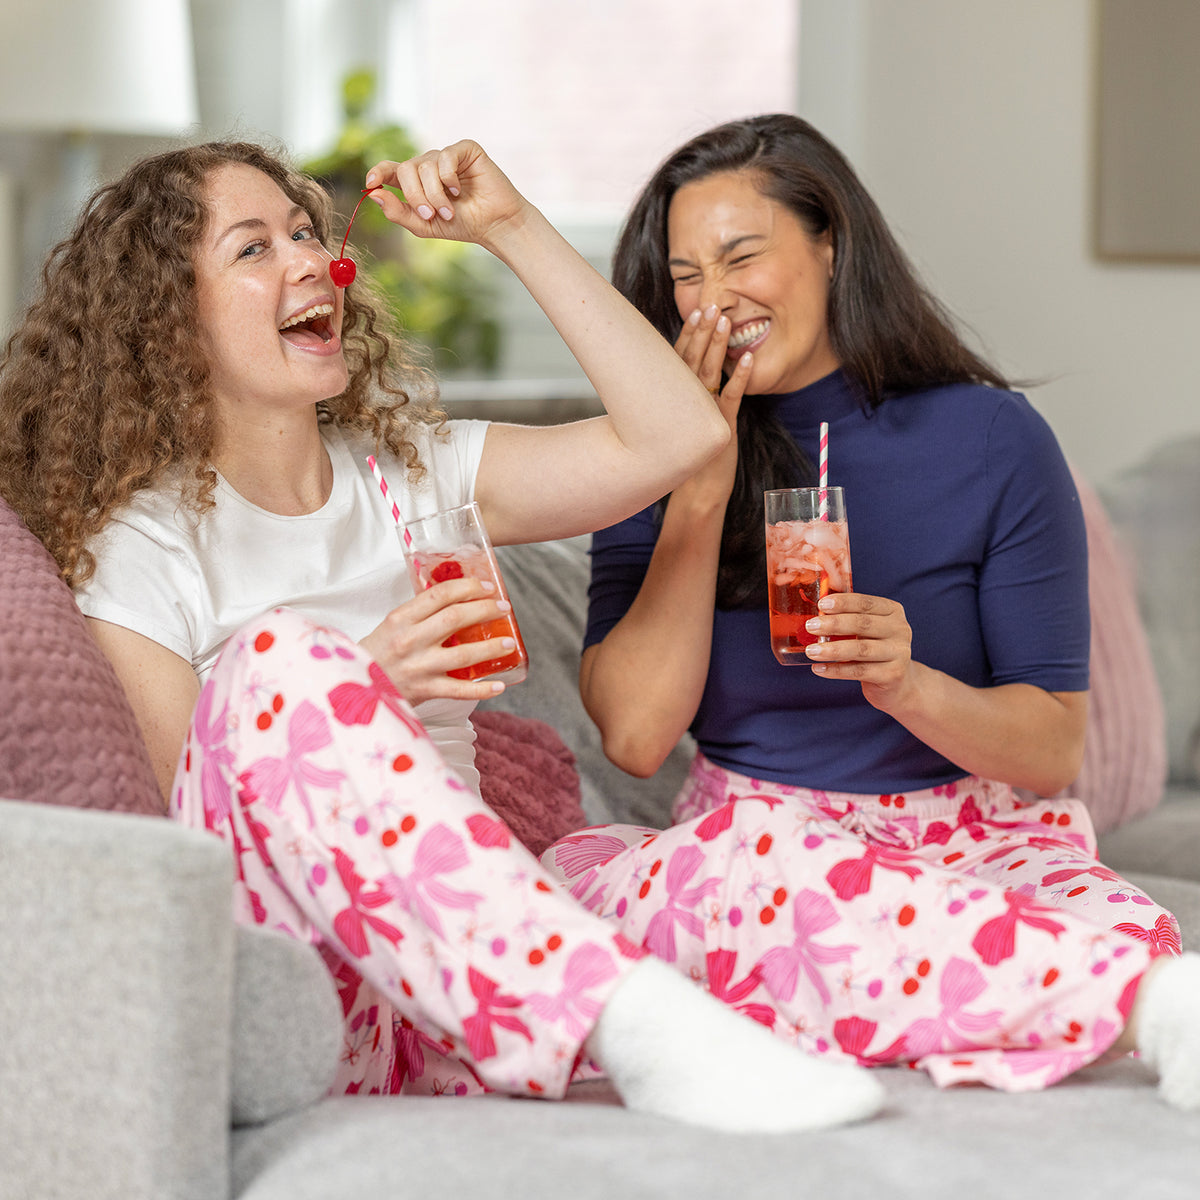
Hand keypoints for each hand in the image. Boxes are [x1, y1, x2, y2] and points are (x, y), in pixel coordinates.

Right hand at [359, 576, 516, 702]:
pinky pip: (460, 690)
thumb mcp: (391, 627)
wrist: (352, 690)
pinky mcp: (424, 691)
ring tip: (508, 642)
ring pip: (464, 654)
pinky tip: (500, 684)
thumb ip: (419, 615)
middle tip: (503, 608)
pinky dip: (482, 689)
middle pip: (456, 618)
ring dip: (491, 647)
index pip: (440, 595)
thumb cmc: (375, 656)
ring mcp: (419, 667)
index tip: (486, 587)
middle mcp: (410, 640)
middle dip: (486, 610)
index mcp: (400, 619)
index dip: (468, 587)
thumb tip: (457, 600)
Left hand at [364, 140, 528, 250]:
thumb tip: (373, 193)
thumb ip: (398, 212)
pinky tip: (459, 190)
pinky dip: (449, 178)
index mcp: (416, 182)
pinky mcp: (465, 150)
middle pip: (406, 169)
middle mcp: (428, 166)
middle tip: (430, 215)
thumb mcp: (424, 225)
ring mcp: (446, 156)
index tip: (371, 183)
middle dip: (415, 195)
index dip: (377, 172)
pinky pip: (445, 157)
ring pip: (425, 166)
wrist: (494, 225)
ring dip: (435, 194)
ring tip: (450, 210)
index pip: (389, 169)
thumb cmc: (462, 225)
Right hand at [671, 305, 753, 503]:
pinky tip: (747, 358)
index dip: (689, 334)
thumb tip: (691, 374)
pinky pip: (731, 397)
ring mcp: (703, 415)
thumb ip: (686, 399)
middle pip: (691, 360)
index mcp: (675, 401)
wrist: (696, 493)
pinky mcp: (721, 427)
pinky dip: (739, 377)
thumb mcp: (685, 423)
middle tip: (709, 305)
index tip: (696, 311)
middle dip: (702, 331)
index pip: (679, 360)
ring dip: (717, 345)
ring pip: (708, 373)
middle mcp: (685, 405)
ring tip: (725, 320)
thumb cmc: (690, 457)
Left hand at [804, 592, 915, 708]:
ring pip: (861, 649)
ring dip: (832, 650)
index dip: (843, 602)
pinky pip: (859, 671)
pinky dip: (836, 670)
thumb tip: (827, 587)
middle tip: (810, 626)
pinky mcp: (893, 675)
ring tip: (810, 651)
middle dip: (834, 624)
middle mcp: (900, 629)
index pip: (866, 603)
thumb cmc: (872, 646)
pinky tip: (818, 668)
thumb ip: (847, 607)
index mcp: (892, 611)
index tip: (821, 605)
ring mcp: (899, 653)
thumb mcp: (864, 625)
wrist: (896, 682)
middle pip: (863, 624)